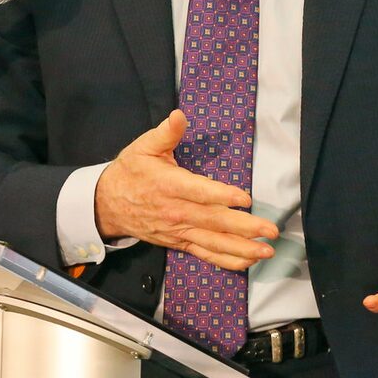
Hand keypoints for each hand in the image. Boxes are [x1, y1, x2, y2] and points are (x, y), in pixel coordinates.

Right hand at [94, 110, 278, 270]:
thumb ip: (166, 132)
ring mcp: (178, 231)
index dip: (222, 196)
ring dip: (242, 249)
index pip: (199, 193)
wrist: (107, 204)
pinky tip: (247, 262)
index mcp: (169, 185)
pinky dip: (227, 261)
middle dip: (244, 228)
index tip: (245, 198)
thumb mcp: (143, 147)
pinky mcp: (179, 242)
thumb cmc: (130, 172)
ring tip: (266, 251)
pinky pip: (205, 254)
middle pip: (214, 222)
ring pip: (213, 243)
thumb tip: (179, 114)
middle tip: (270, 230)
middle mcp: (176, 212)